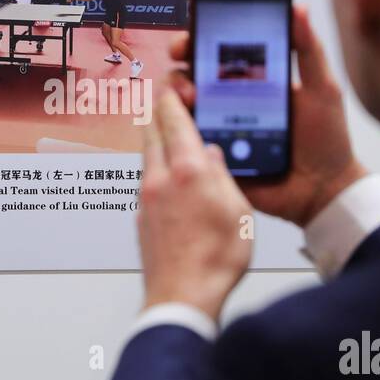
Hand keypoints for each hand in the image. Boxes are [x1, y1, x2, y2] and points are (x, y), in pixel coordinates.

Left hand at [138, 90, 252, 320]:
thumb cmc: (215, 261)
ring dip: (157, 140)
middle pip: (152, 131)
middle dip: (159, 111)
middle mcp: (160, 178)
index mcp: (188, 170)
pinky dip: (157, 169)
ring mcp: (146, 198)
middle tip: (166, 99)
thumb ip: (224, 176)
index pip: (174, 118)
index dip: (173, 96)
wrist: (182, 297)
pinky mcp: (141, 218)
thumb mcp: (238, 211)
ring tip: (169, 135)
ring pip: (147, 156)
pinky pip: (147, 181)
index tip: (174, 82)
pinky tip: (170, 179)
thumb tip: (214, 154)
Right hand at [166, 4, 367, 227]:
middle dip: (182, 53)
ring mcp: (217, 124)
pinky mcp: (211, 152)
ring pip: (181, 98)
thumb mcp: (323, 89)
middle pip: (192, 66)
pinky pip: (183, 135)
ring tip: (191, 93)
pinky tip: (187, 119)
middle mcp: (229, 97)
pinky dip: (177, 123)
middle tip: (184, 52)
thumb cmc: (325, 140)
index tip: (196, 21)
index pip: (221, 45)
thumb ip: (309, 50)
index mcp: (254, 78)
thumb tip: (298, 9)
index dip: (202, 30)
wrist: (322, 190)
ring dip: (177, 86)